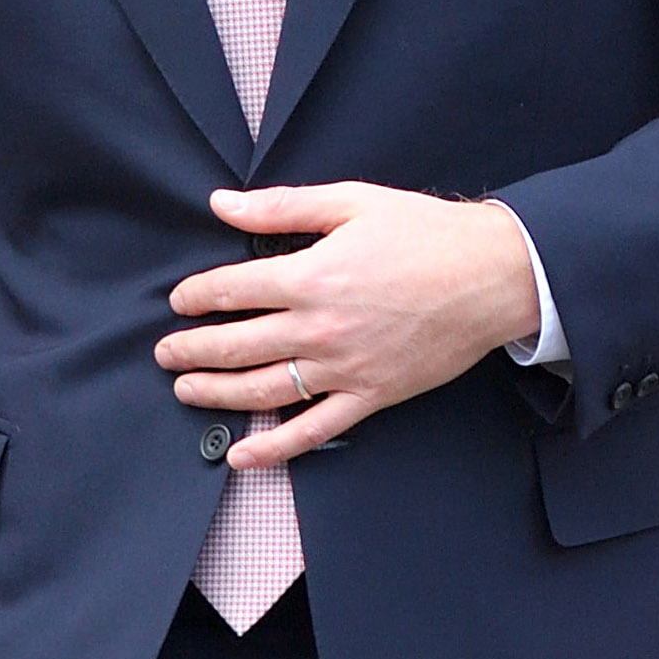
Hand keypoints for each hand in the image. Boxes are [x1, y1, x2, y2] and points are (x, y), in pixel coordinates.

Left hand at [156, 183, 541, 464]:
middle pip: (235, 346)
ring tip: (185, 390)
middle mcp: (319, 329)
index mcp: (311, 277)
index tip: (181, 301)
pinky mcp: (370, 396)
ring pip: (261, 391)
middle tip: (165, 352)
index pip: (231, 291)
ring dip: (215, 394)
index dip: (197, 296)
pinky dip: (273, 449)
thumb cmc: (426, 235)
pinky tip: (241, 455)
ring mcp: (343, 368)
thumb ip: (282, 208)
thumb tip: (223, 204)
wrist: (493, 276)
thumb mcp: (351, 203)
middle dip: (191, 350)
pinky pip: (312, 430)